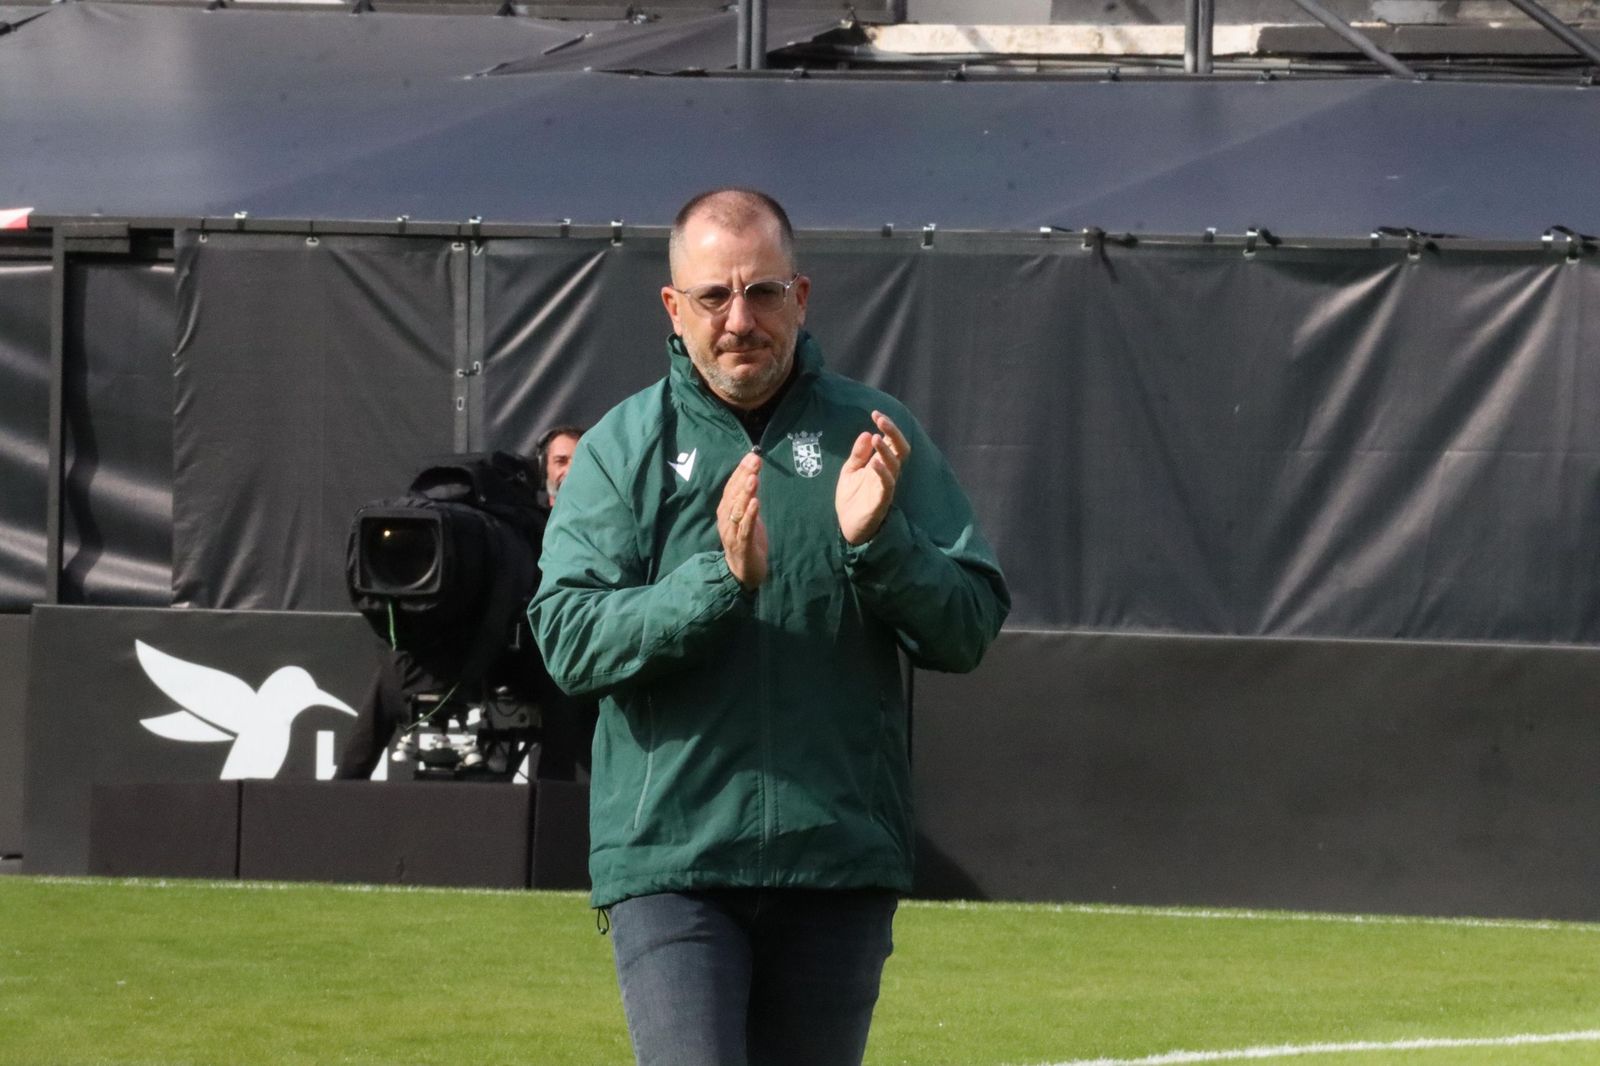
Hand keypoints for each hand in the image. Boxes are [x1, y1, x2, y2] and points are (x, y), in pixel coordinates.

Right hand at [718, 452, 767, 589]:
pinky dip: (750, 515)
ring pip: (737, 509)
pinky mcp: (741, 545)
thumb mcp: (749, 517)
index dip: (740, 470)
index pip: (732, 486)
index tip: (752, 455)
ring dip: (745, 493)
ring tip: (754, 478)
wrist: (744, 573)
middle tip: (755, 461)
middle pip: (733, 494)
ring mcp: (732, 532)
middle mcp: (726, 519)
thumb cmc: (747, 542)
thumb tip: (753, 476)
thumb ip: (749, 498)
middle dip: (744, 476)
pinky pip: (745, 528)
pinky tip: (756, 503)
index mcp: (726, 511)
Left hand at [836, 410, 908, 545]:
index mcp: (882, 465)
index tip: (875, 413)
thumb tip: (866, 433)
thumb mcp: (850, 471)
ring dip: (886, 450)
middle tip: (881, 419)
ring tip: (876, 438)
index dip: (887, 427)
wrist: (847, 527)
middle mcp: (888, 474)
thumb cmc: (852, 499)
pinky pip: (887, 485)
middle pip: (901, 449)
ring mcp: (886, 487)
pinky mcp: (881, 501)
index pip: (891, 442)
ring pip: (895, 465)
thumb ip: (858, 454)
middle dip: (893, 432)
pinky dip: (882, 472)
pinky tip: (874, 462)